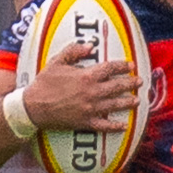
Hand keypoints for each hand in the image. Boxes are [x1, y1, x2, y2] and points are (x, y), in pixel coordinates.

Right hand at [22, 44, 139, 132]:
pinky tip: (124, 126)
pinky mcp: (85, 122)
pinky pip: (104, 125)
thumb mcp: (57, 62)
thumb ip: (74, 51)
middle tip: (140, 82)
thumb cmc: (44, 83)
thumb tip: (90, 46)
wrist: (32, 107)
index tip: (131, 66)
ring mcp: (90, 108)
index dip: (123, 66)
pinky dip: (115, 126)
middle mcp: (92, 92)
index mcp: (87, 76)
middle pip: (117, 86)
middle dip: (131, 84)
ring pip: (115, 105)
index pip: (111, 69)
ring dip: (128, 102)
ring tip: (137, 100)